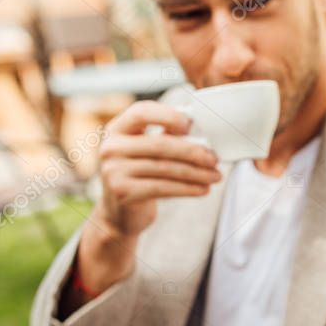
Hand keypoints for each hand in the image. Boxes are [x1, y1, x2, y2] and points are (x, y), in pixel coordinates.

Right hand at [93, 101, 220, 237]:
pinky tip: (203, 189)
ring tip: (215, 176)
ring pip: (165, 168)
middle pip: (160, 144)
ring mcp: (113, 170)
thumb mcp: (145, 152)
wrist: (119, 212)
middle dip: (192, 152)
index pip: (141, 112)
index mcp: (117, 129)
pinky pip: (163, 187)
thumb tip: (201, 133)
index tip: (191, 125)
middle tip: (214, 159)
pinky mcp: (123, 192)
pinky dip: (188, 188)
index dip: (168, 116)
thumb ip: (164, 137)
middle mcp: (110, 147)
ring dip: (196, 173)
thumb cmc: (140, 175)